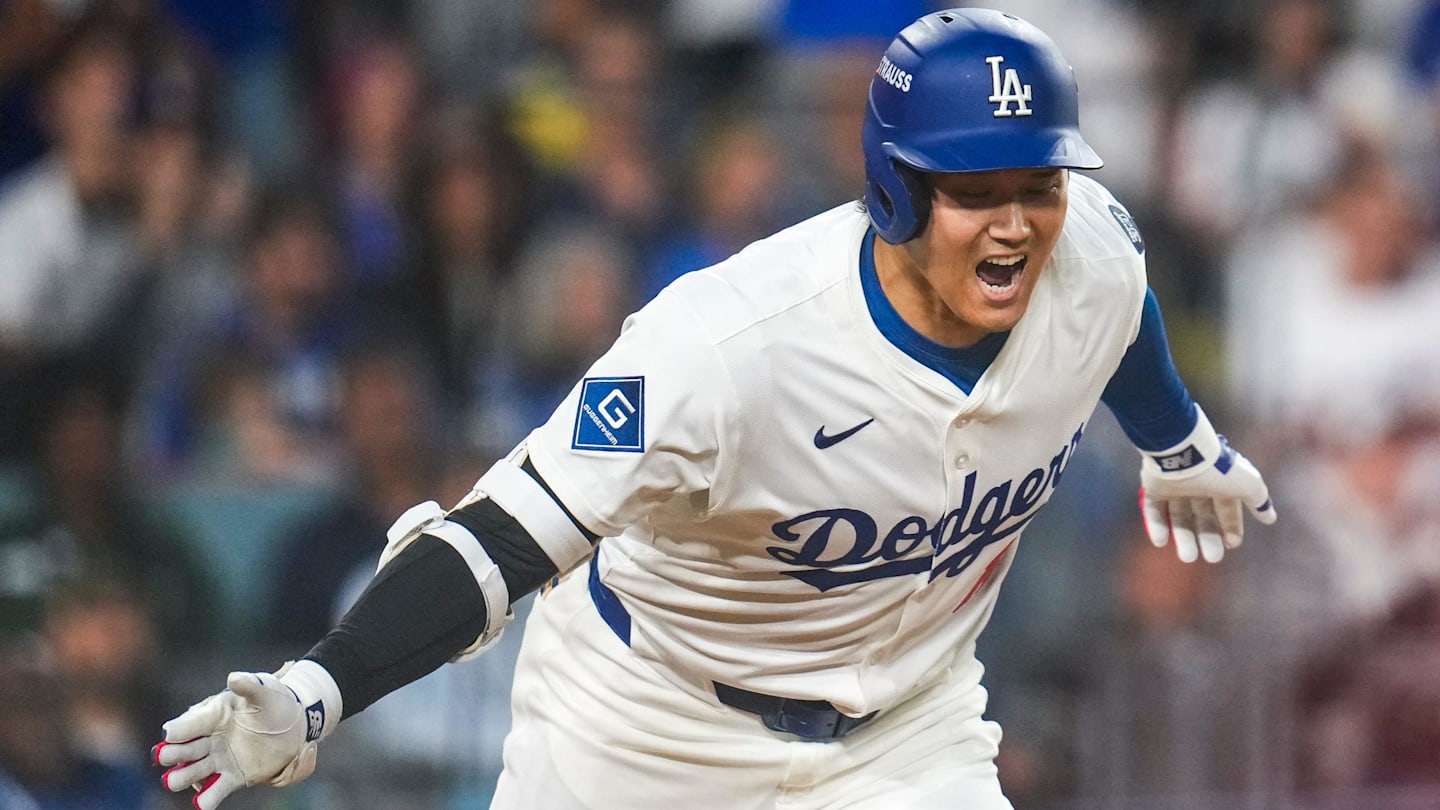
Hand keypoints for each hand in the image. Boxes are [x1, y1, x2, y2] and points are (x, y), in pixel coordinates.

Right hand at [153, 662, 337, 808]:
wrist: (292, 721)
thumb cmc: (272, 700)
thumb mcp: (263, 689)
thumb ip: (250, 685)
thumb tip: (234, 678)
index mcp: (213, 715)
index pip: (192, 722)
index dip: (180, 728)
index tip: (168, 734)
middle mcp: (210, 740)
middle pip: (186, 748)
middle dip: (173, 752)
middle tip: (163, 756)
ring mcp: (218, 760)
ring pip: (195, 771)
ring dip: (183, 776)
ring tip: (172, 780)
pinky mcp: (231, 777)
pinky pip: (215, 790)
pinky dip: (207, 798)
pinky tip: (202, 804)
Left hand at [1138, 407, 1276, 563]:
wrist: (1184, 452)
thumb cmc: (1219, 469)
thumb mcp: (1248, 484)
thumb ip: (1259, 500)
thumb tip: (1270, 517)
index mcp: (1220, 483)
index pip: (1227, 509)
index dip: (1231, 526)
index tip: (1232, 544)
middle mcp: (1198, 485)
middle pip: (1203, 517)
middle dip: (1209, 538)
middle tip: (1213, 558)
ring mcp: (1174, 486)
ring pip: (1179, 517)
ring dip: (1183, 538)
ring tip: (1187, 558)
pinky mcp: (1153, 486)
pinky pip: (1154, 509)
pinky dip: (1157, 526)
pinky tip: (1161, 542)